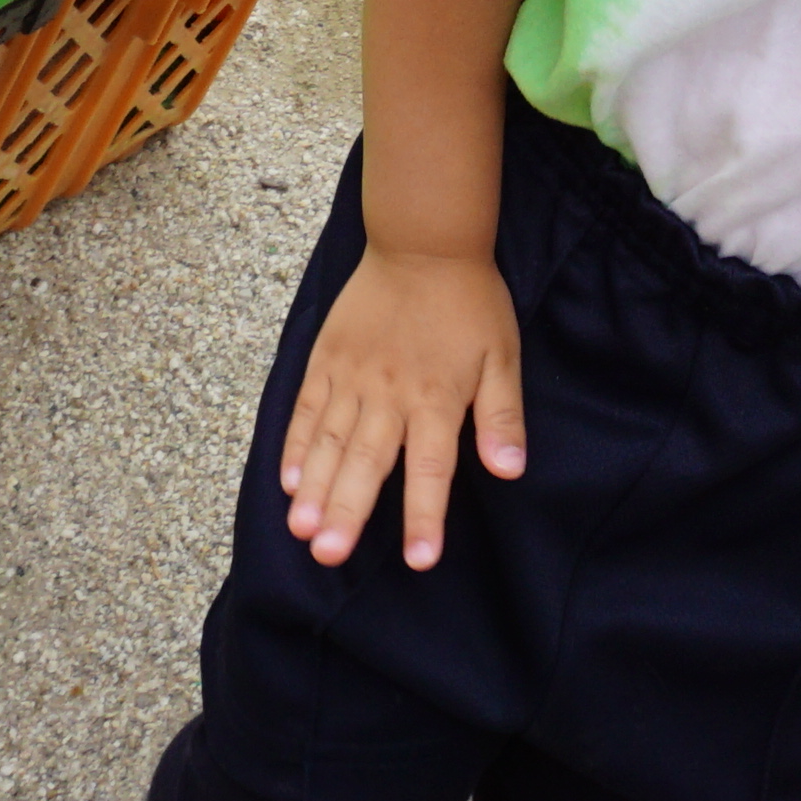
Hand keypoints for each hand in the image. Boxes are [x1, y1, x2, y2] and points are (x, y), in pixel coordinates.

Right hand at [276, 246, 525, 571]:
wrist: (424, 241)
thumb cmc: (470, 303)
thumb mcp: (503, 355)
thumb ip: (503, 416)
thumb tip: (511, 470)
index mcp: (437, 398)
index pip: (432, 469)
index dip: (425, 516)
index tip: (419, 560)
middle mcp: (390, 394)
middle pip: (367, 462)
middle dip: (348, 512)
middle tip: (328, 555)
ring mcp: (352, 376)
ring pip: (330, 442)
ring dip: (315, 489)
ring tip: (302, 530)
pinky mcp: (327, 359)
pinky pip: (307, 410)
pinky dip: (297, 446)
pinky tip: (289, 482)